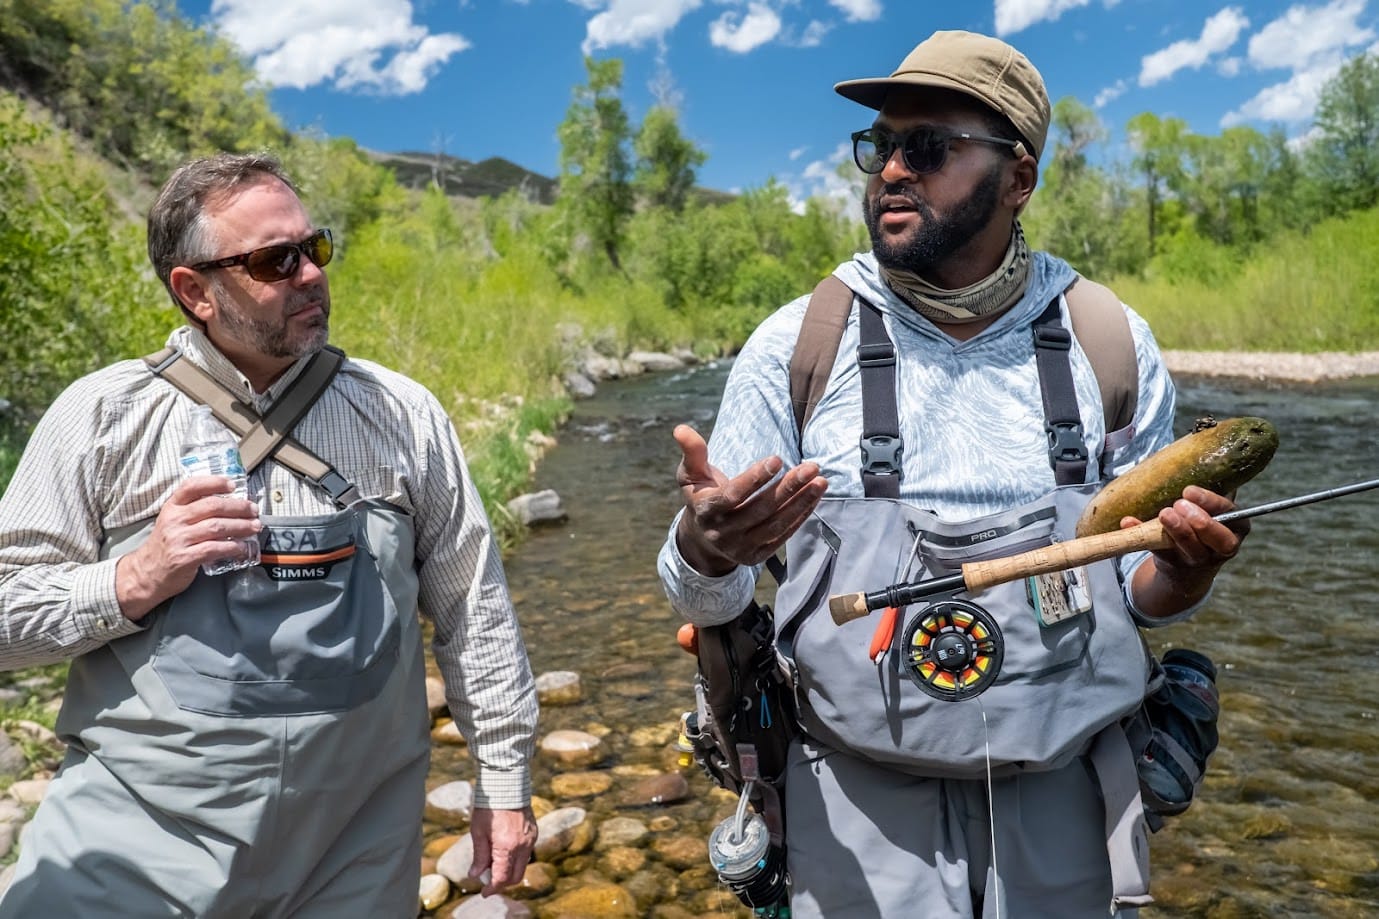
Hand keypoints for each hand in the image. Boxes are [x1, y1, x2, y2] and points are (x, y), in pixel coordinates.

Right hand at [115, 476, 260, 620]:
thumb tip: (231, 503)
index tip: (232, 485)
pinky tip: (242, 547)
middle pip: (212, 506)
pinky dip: (233, 547)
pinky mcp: (184, 558)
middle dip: (238, 507)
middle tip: (253, 510)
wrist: (147, 573)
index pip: (192, 486)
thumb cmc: (167, 545)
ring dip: (241, 526)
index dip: (214, 483)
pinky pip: (214, 548)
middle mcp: (174, 520)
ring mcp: (178, 539)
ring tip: (254, 527)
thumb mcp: (174, 521)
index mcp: (172, 507)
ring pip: (217, 527)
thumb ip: (195, 510)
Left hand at [468, 805, 536, 895]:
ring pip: (522, 866)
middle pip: (516, 877)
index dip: (492, 888)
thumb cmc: (490, 807)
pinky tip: (503, 850)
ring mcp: (531, 839)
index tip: (484, 892)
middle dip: (502, 882)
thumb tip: (476, 874)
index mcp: (507, 847)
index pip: (502, 878)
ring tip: (493, 862)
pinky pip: (526, 853)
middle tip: (489, 880)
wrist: (506, 785)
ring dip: (509, 870)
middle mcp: (522, 846)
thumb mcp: (478, 832)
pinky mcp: (534, 833)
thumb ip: (479, 855)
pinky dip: (515, 858)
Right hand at [673, 423, 828, 575]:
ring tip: (820, 481)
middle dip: (788, 487)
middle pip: (761, 510)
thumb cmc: (701, 495)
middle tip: (812, 467)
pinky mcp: (756, 556)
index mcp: (706, 510)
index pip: (733, 495)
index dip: (755, 478)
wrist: (703, 538)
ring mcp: (740, 547)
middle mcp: (722, 533)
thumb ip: (692, 452)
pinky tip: (814, 497)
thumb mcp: (691, 474)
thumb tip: (680, 429)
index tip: (778, 459)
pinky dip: (800, 516)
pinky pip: (782, 535)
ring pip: (775, 524)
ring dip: (801, 502)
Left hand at [1127, 485, 1249, 617]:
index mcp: (1235, 526)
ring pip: (1193, 549)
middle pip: (1220, 539)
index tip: (1189, 491)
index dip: (1211, 502)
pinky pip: (1159, 551)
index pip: (1231, 514)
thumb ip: (1205, 492)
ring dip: (1178, 531)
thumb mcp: (1209, 507)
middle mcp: (1223, 546)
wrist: (1185, 561)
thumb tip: (1195, 457)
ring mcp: (1200, 559)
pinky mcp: (1176, 565)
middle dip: (1201, 521)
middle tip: (1178, 505)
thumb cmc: (1200, 525)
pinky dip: (1141, 537)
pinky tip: (1129, 522)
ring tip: (1164, 515)